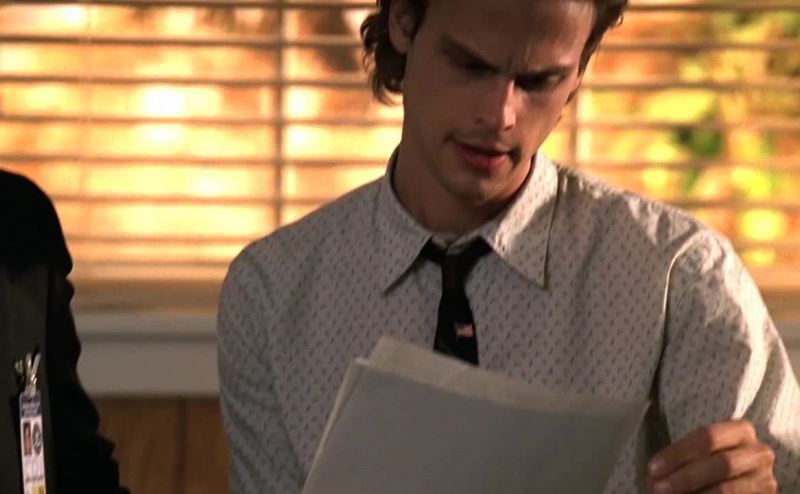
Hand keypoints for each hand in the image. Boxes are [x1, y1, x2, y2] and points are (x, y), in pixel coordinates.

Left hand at [647, 419, 775, 492]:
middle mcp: (759, 453)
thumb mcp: (700, 454)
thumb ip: (680, 460)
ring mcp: (765, 480)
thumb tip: (653, 478)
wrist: (740, 480)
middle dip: (686, 477)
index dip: (678, 453)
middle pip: (721, 464)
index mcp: (740, 431)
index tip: (653, 468)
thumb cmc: (711, 462)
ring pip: (727, 489)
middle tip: (659, 488)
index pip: (707, 437)